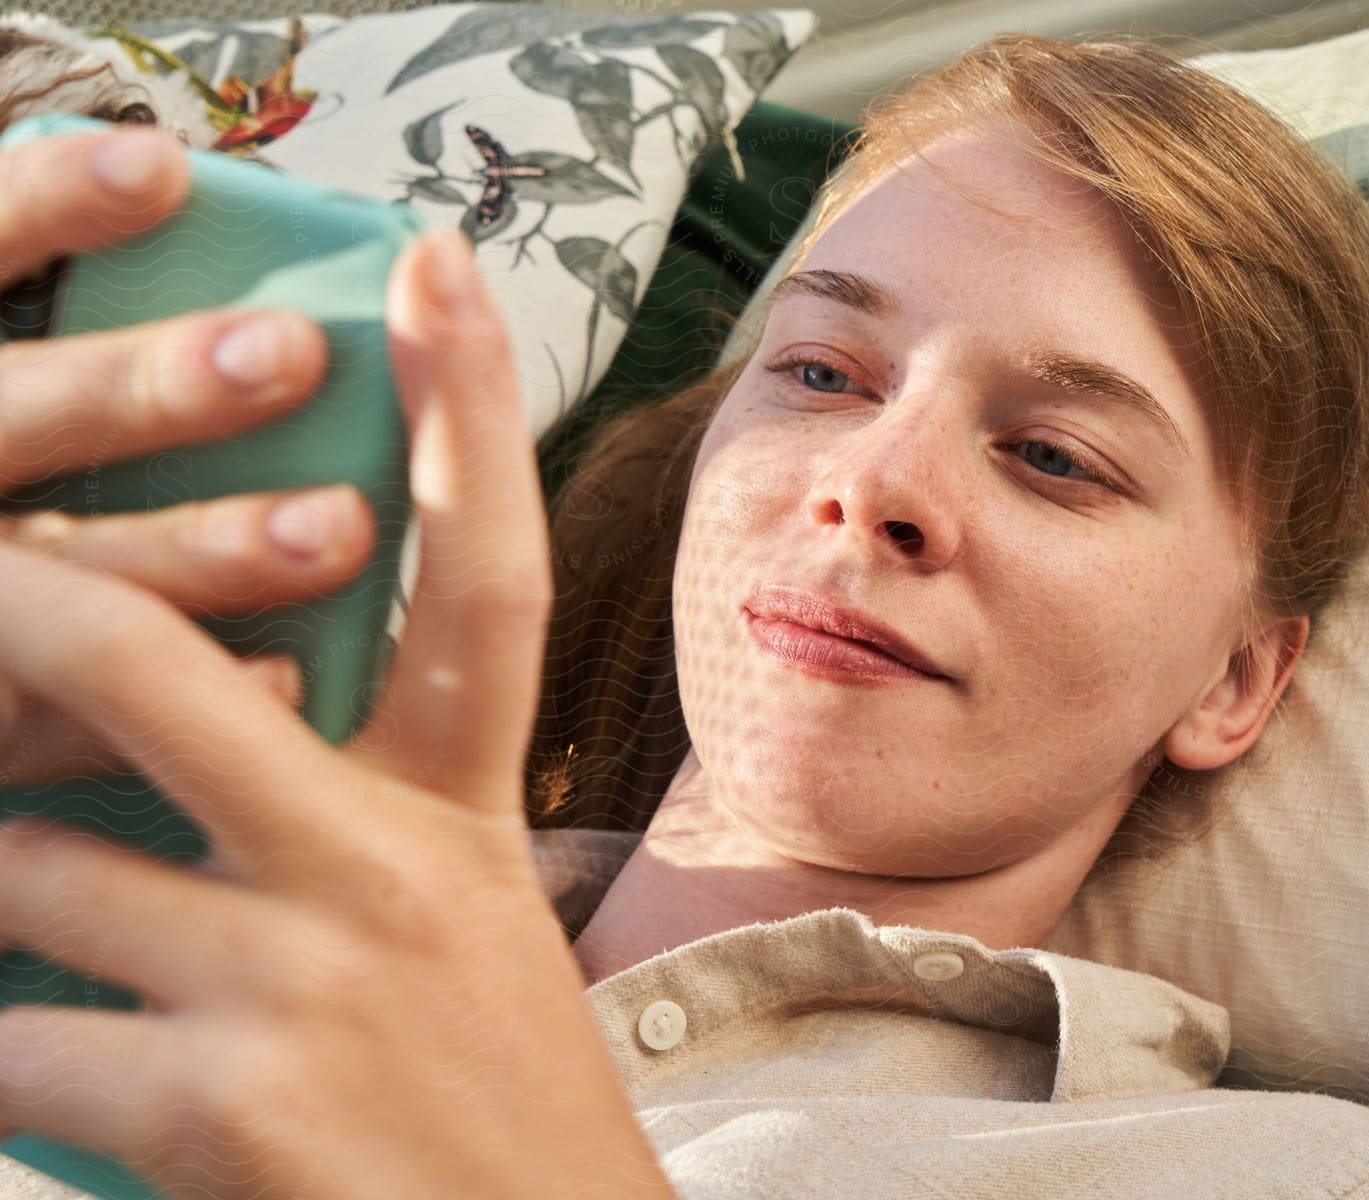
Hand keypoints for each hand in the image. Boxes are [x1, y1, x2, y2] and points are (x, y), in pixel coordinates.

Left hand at [0, 214, 675, 1196]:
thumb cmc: (480, 1098)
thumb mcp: (460, 925)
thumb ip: (355, 816)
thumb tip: (202, 722)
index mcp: (461, 813)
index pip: (483, 579)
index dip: (467, 408)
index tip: (434, 263)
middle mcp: (390, 865)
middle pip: (158, 655)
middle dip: (16, 595)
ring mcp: (301, 977)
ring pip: (22, 864)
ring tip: (26, 913)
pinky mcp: (214, 1104)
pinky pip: (2, 1040)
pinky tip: (40, 1080)